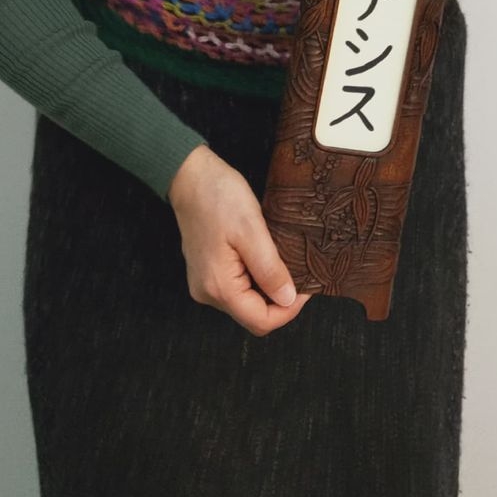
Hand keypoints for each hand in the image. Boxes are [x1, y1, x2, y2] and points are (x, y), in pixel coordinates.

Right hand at [167, 145, 313, 335]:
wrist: (189, 175)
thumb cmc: (218, 197)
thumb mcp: (252, 230)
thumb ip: (270, 270)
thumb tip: (288, 299)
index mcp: (219, 287)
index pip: (261, 321)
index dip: (289, 310)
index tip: (306, 286)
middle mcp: (208, 293)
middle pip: (253, 315)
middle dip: (280, 301)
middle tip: (299, 273)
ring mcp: (205, 283)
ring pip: (246, 303)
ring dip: (268, 289)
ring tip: (283, 262)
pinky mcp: (207, 272)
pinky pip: (237, 288)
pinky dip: (255, 280)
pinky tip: (264, 258)